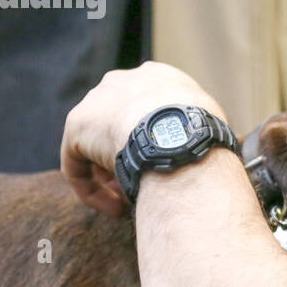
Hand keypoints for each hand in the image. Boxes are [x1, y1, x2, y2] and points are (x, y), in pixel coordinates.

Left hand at [60, 61, 223, 216]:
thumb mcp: (211, 123)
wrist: (176, 134)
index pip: (146, 106)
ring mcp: (96, 101)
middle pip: (117, 123)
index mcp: (156, 77)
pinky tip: (116, 209)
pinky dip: (92, 190)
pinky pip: (78, 165)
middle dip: (125, 153)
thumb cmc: (203, 134)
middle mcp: (122, 81)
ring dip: (111, 174)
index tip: (160, 163)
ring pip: (95, 145)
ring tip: (129, 201)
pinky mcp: (76, 126)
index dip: (152, 139)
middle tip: (140, 182)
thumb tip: (201, 151)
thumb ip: (196, 128)